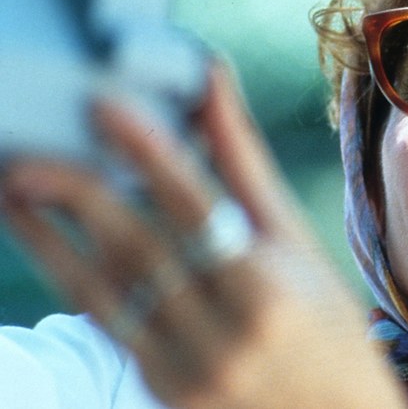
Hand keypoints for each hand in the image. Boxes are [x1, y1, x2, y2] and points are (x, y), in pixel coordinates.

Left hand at [1, 64, 407, 408]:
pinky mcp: (161, 389)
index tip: (104, 106)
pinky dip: (73, 278)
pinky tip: (46, 243)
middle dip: (78, 197)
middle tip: (27, 154)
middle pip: (139, 250)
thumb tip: (212, 80)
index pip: (200, 207)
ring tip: (15, 191)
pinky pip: (109, 323)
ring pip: (105, 291)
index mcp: (270, 287)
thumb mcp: (297, 242)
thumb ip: (244, 164)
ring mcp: (187, 369)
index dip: (150, 153)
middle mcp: (226, 332)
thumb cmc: (326, 322)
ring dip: (48, 240)